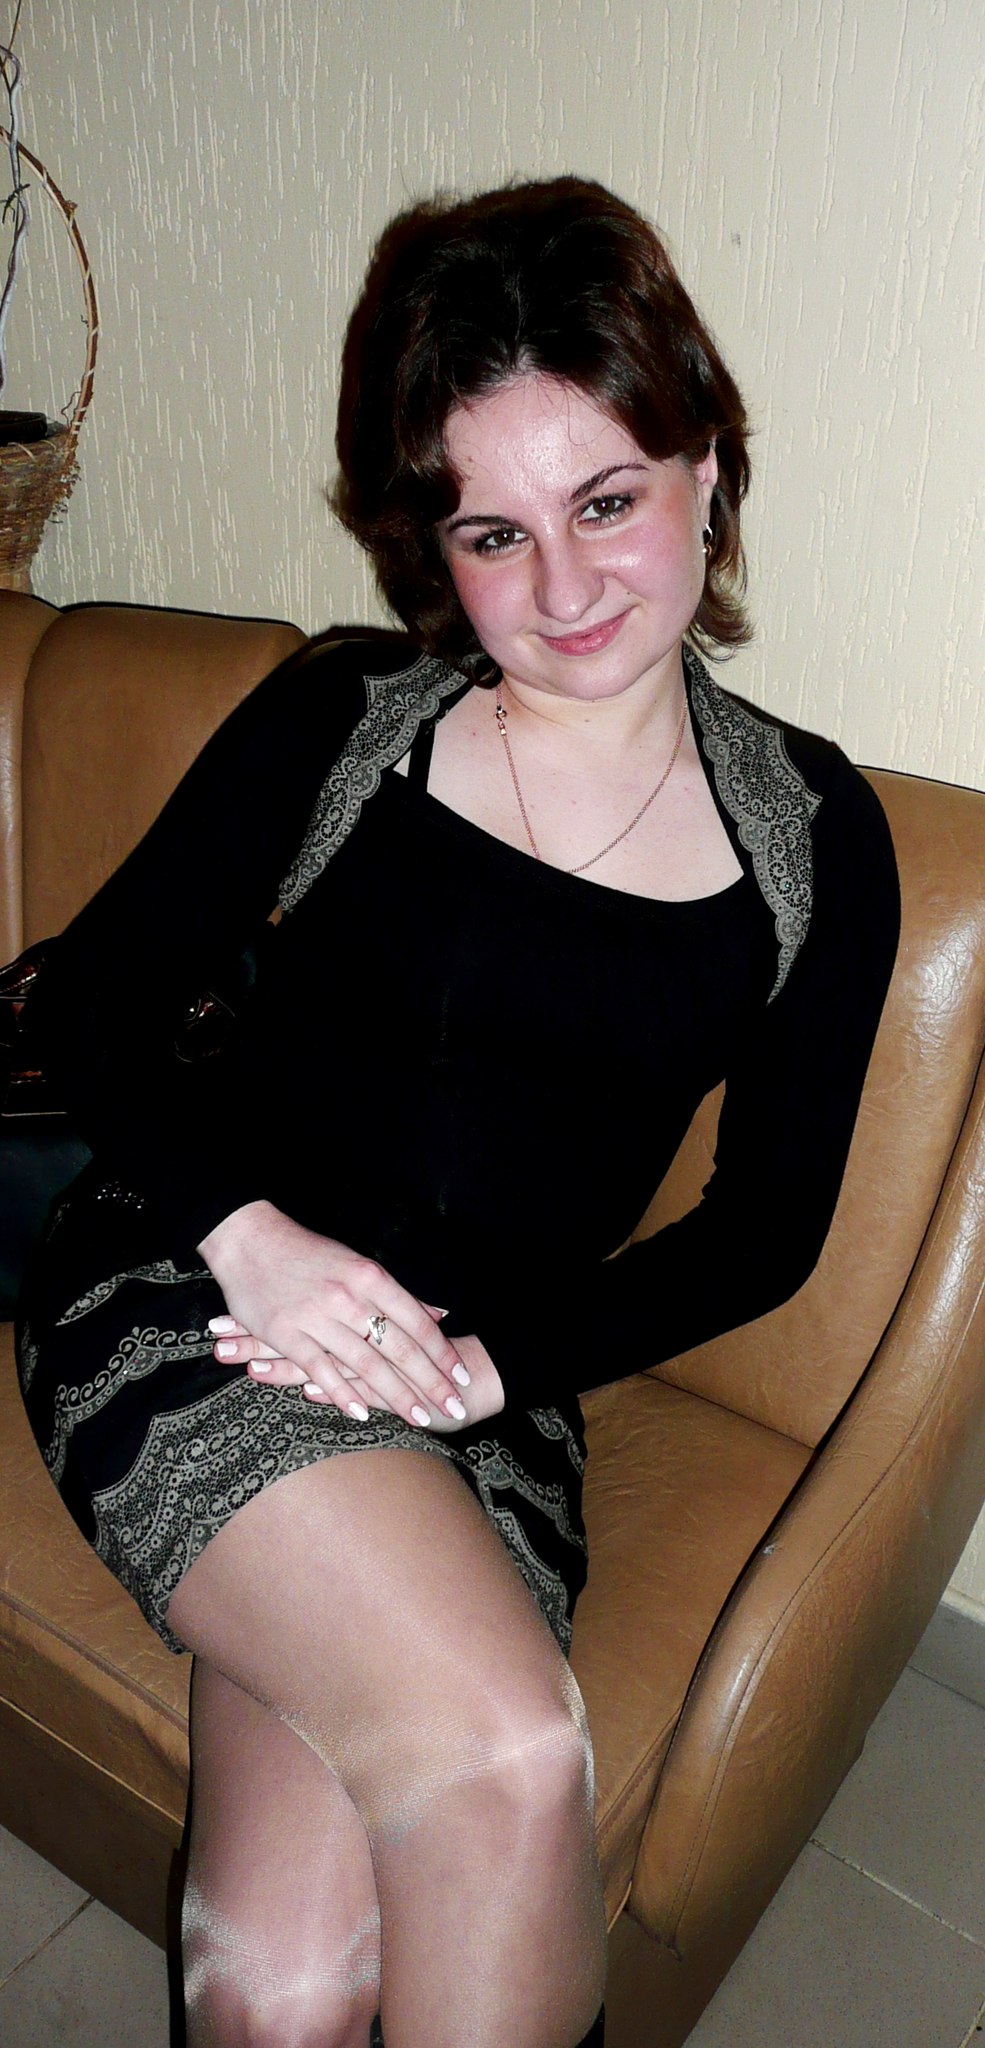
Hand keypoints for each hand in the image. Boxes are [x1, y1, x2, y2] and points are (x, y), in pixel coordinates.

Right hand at [199, 1201, 477, 1429]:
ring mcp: (317, 1316)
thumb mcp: (358, 1264)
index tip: (461, 1377)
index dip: (442, 1353)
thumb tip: (438, 1315)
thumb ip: (396, 1295)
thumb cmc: (306, 1252)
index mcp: (370, 1276)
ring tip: (419, 1418)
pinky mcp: (287, 1333)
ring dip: (396, 1394)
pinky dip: (342, 1394)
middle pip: (399, 1347)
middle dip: (430, 1381)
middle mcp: (349, 1297)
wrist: (249, 1239)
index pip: (417, 1322)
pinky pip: (320, 1370)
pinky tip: (363, 1414)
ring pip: (366, 1364)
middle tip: (454, 1407)